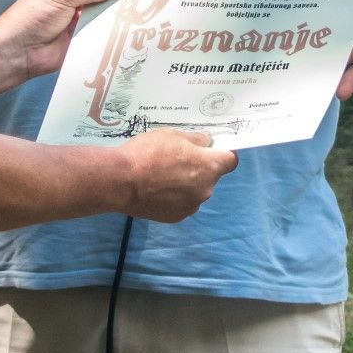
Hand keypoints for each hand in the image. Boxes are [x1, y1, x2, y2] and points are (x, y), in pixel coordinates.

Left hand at [0, 0, 118, 77]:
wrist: (18, 52)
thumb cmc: (30, 19)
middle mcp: (70, 5)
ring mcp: (75, 24)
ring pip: (100, 16)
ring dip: (111, 15)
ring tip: (132, 10)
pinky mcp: (79, 42)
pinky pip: (97, 35)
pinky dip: (107, 32)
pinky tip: (121, 29)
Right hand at [117, 129, 236, 222]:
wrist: (122, 181)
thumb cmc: (149, 153)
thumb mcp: (173, 135)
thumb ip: (196, 139)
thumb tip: (207, 142)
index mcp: (209, 168)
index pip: (230, 160)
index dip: (222, 153)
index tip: (209, 149)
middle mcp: (206, 190)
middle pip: (210, 176)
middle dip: (199, 168)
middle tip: (176, 160)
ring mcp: (191, 206)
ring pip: (195, 191)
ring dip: (186, 184)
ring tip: (161, 176)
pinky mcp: (176, 217)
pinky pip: (182, 203)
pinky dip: (174, 197)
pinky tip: (156, 190)